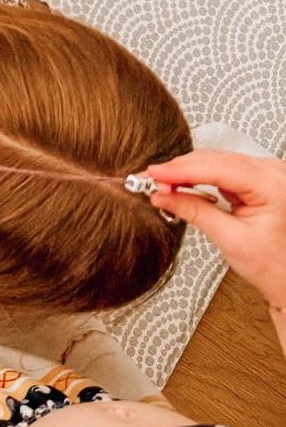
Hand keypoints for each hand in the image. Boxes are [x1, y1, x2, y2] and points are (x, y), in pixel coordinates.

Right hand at [148, 150, 285, 311]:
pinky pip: (223, 168)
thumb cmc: (275, 266)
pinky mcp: (259, 177)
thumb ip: (194, 211)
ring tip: (163, 184)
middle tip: (151, 181)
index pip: (218, 168)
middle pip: (215, 159)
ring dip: (187, 171)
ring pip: (216, 160)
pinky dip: (200, 174)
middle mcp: (274, 172)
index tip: (153, 175)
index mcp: (274, 186)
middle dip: (180, 170)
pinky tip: (183, 182)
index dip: (180, 170)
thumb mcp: (230, 239)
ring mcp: (268, 172)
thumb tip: (162, 194)